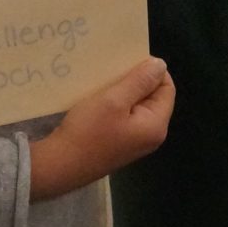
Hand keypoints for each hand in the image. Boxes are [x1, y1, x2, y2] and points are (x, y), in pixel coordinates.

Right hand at [29, 57, 173, 198]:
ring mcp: (134, 142)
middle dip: (137, 81)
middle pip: (153, 98)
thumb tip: (160, 65)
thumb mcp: (114, 100)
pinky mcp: (119, 144)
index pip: (167, 89)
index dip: (153, 72)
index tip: (129, 61)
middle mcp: (151, 136)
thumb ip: (140, 81)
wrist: (60, 166)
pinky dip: (115, 105)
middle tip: (114, 70)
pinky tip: (99, 99)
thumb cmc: (88, 131)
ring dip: (123, 92)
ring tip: (105, 81)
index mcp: (156, 125)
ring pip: (136, 107)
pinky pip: (124, 118)